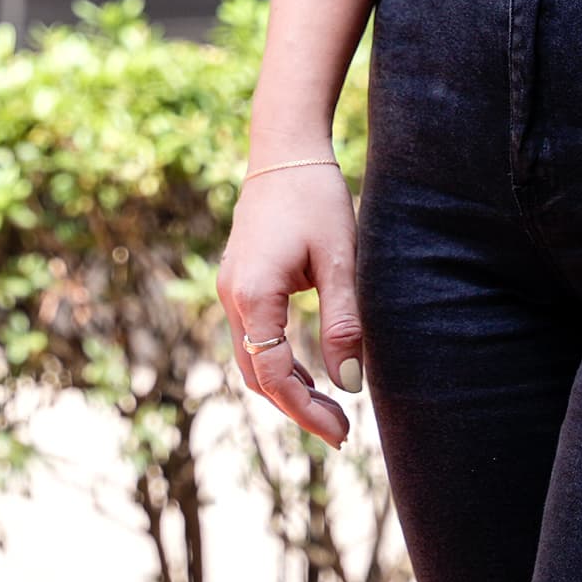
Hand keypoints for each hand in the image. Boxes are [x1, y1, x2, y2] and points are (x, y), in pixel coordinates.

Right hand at [216, 160, 362, 446]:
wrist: (285, 149)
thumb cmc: (316, 198)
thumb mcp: (339, 261)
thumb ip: (343, 323)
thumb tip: (351, 386)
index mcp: (253, 295)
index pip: (274, 375)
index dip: (307, 411)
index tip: (343, 432)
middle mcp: (232, 296)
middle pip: (256, 376)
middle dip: (296, 408)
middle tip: (340, 431)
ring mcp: (231, 289)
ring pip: (251, 360)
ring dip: (287, 388)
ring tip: (330, 409)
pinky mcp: (240, 282)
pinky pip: (253, 338)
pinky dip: (279, 363)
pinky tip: (311, 373)